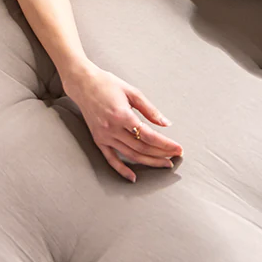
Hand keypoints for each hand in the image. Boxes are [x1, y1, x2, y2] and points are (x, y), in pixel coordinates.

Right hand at [62, 63, 183, 182]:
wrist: (83, 83)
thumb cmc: (107, 84)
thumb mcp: (132, 91)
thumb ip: (149, 109)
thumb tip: (165, 123)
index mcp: (122, 115)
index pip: (148, 135)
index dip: (165, 144)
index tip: (178, 148)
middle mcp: (112, 128)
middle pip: (141, 147)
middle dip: (161, 154)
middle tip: (175, 157)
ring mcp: (104, 136)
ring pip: (130, 155)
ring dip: (149, 162)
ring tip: (164, 163)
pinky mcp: (98, 140)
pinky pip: (111, 159)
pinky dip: (122, 170)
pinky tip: (133, 177)